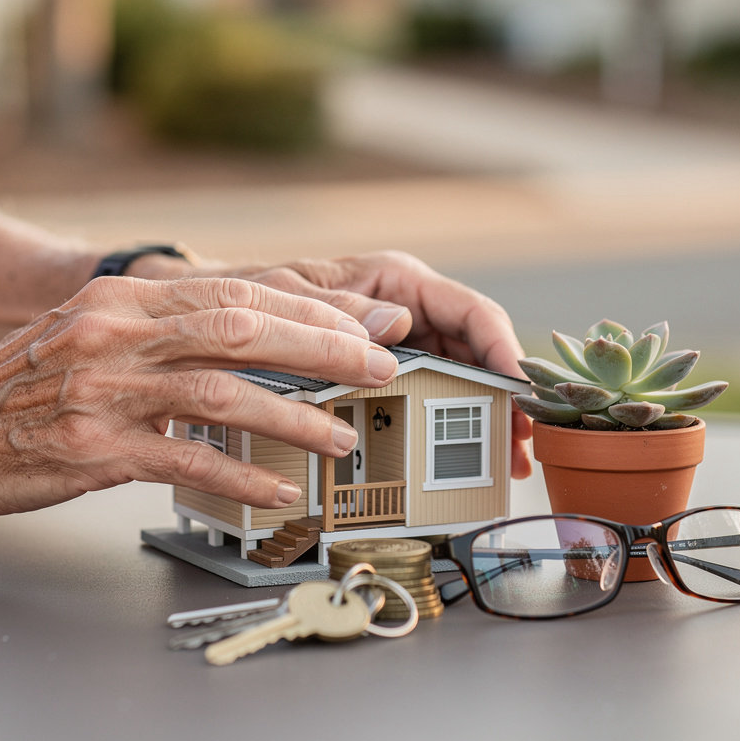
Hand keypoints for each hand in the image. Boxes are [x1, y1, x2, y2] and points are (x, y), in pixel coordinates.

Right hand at [0, 277, 397, 515]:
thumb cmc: (23, 379)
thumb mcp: (94, 328)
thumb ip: (166, 327)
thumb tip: (251, 336)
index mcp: (124, 299)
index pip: (236, 293)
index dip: (306, 309)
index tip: (359, 325)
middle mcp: (119, 336)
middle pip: (241, 330)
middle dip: (320, 348)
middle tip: (377, 366)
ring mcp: (106, 393)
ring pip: (223, 395)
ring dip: (294, 417)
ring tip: (342, 437)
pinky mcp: (93, 452)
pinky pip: (184, 462)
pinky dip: (238, 477)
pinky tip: (277, 490)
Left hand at [222, 251, 533, 477]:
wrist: (218, 316)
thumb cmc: (255, 294)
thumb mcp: (292, 296)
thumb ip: (339, 309)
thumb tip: (394, 324)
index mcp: (398, 280)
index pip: (471, 311)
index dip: (504, 351)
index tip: (520, 391)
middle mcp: (407, 309)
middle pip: (475, 351)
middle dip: (502, 396)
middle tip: (520, 443)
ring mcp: (398, 342)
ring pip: (458, 377)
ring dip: (484, 415)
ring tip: (504, 460)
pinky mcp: (383, 371)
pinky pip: (426, 393)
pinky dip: (448, 421)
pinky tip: (461, 451)